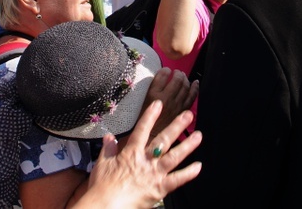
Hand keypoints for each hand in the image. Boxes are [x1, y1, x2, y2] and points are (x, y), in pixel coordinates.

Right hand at [76, 100, 201, 208]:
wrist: (107, 206)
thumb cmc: (102, 186)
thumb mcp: (102, 164)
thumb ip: (108, 148)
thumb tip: (109, 136)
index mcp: (131, 152)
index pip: (142, 129)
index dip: (150, 115)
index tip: (159, 104)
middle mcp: (145, 160)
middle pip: (163, 139)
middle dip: (176, 126)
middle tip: (187, 115)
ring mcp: (154, 174)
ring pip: (174, 156)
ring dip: (187, 145)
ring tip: (198, 135)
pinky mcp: (159, 188)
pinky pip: (177, 180)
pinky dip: (188, 174)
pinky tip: (198, 166)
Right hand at [143, 68, 198, 136]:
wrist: (151, 139)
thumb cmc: (144, 122)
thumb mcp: (141, 104)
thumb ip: (149, 90)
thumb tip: (159, 78)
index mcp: (153, 95)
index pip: (162, 76)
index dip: (165, 71)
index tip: (166, 70)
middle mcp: (166, 98)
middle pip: (176, 80)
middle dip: (177, 74)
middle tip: (176, 72)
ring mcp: (176, 105)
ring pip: (185, 87)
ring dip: (185, 79)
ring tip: (183, 76)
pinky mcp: (183, 111)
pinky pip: (192, 97)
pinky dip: (195, 88)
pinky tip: (196, 82)